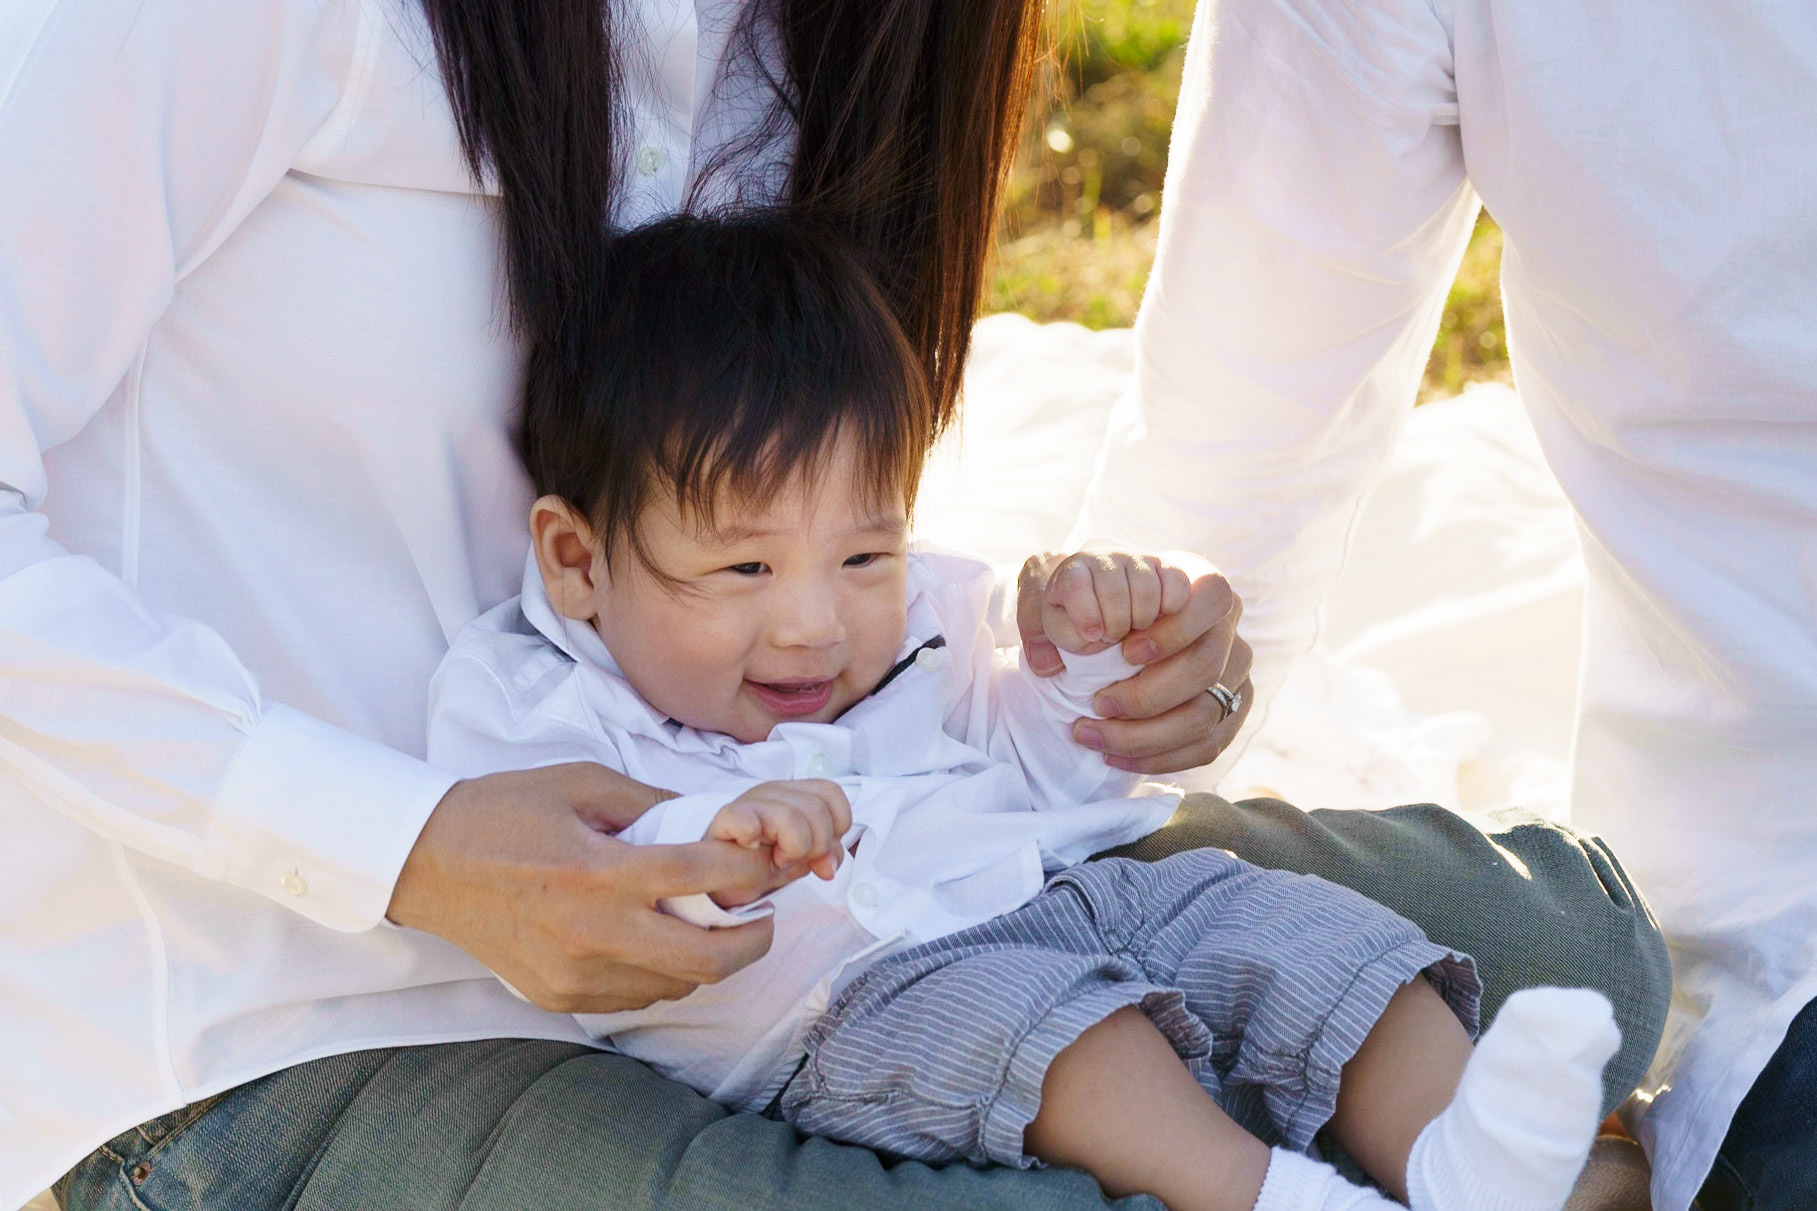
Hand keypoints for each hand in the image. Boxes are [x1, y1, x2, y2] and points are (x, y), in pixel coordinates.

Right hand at [388, 762, 778, 1012]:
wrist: (427, 864)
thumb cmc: (503, 812)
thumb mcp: (582, 784)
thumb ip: (652, 805)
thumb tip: (712, 820)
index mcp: (600, 872)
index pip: (703, 878)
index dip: (749, 870)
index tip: (765, 863)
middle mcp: (593, 932)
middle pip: (707, 959)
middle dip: (753, 940)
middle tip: (764, 917)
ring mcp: (576, 974)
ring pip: (675, 985)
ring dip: (707, 960)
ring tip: (713, 927)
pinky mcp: (559, 996)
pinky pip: (635, 997)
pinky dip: (662, 974)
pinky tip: (659, 943)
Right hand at [707, 780, 852, 905]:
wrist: (723, 876)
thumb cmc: (765, 859)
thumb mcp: (804, 857)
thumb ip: (825, 855)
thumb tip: (829, 868)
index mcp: (796, 793)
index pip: (831, 793)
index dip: (836, 825)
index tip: (819, 848)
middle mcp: (774, 790)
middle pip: (816, 807)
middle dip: (815, 844)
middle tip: (795, 857)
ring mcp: (749, 801)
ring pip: (790, 816)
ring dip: (791, 848)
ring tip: (776, 860)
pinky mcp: (727, 817)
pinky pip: (747, 821)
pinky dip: (753, 836)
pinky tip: (752, 847)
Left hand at [1018, 551, 1253, 774]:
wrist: (1110, 627)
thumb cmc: (1094, 598)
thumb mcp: (1069, 582)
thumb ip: (1052, 597)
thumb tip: (1046, 661)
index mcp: (1203, 584)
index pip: (1212, 599)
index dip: (1173, 631)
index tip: (1124, 653)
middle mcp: (1229, 629)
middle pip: (1205, 669)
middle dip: (1146, 696)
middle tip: (1097, 705)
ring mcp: (1236, 675)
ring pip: (1204, 717)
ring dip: (1145, 737)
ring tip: (1094, 736)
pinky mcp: (1231, 713)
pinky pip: (1205, 747)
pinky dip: (1159, 759)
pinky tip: (1115, 757)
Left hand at [1029, 551, 1191, 653]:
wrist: (1101, 607)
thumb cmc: (1073, 622)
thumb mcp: (1046, 630)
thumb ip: (1038, 643)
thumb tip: (1046, 665)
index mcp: (1070, 571)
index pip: (1073, 582)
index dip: (1084, 612)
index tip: (1092, 635)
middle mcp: (1106, 558)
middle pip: (1113, 590)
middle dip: (1114, 626)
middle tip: (1111, 640)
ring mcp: (1140, 562)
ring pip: (1147, 592)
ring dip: (1141, 624)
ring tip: (1132, 636)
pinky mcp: (1170, 572)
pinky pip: (1177, 587)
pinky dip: (1169, 610)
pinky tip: (1157, 622)